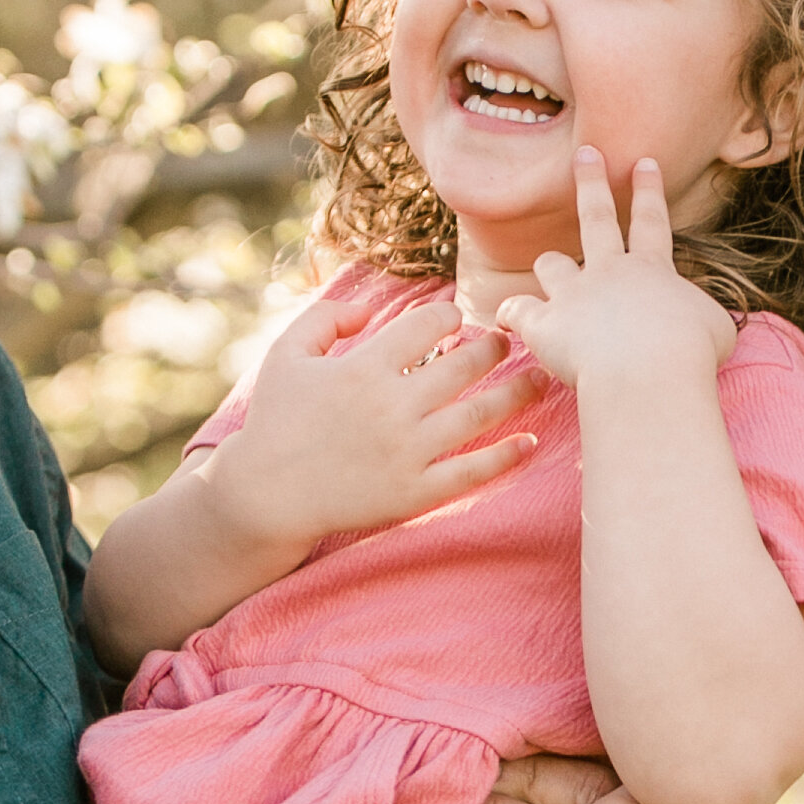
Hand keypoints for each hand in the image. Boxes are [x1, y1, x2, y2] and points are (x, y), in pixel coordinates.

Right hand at [203, 292, 543, 561]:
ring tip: (538, 380)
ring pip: (479, 414)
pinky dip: (506, 456)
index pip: (429, 324)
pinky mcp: (415, 493)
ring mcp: (407, 452)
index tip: (455, 321)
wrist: (264, 495)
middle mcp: (392, 407)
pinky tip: (530, 441)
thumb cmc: (276, 420)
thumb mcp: (286, 353)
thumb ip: (327, 316)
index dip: (450, 316)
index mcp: (364, 368)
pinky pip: (472, 472)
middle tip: (506, 344)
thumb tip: (373, 307)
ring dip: (517, 393)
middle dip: (493, 348)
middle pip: (464, 364)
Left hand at [496, 153, 736, 392]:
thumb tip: (700, 318)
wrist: (648, 373)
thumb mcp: (716, 327)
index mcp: (653, 269)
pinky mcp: (544, 323)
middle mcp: (609, 272)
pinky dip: (511, 315)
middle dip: (592, 182)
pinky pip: (517, 310)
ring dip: (552, 264)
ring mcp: (573, 294)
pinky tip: (507, 321)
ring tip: (551, 266)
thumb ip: (703, 314)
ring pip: (552, 264)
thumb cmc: (690, 354)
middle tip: (584, 153)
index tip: (644, 162)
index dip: (649, 191)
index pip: (651, 222)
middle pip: (597, 218)